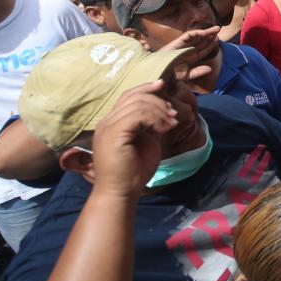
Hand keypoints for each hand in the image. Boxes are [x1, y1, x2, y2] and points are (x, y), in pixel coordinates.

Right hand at [91, 81, 178, 199]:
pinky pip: (137, 115)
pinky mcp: (113, 134)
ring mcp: (107, 127)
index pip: (128, 96)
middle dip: (158, 101)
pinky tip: (165, 128)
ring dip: (160, 111)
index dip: (146, 88)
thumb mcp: (146, 142)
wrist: (120, 193)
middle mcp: (106, 122)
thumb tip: (164, 111)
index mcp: (112, 122)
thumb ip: (150, 125)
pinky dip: (155, 118)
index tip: (163, 86)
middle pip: (133, 96)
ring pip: (137, 104)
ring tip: (172, 123)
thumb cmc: (133, 172)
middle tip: (173, 115)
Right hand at [159, 26, 221, 82]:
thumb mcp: (186, 75)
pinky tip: (205, 32)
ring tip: (216, 28)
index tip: (218, 41)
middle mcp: (187, 50)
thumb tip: (210, 69)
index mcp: (190, 57)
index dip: (210, 45)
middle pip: (201, 41)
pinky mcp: (178, 42)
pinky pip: (189, 35)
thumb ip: (197, 72)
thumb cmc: (169, 74)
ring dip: (206, 32)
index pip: (203, 50)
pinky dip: (197, 32)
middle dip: (210, 36)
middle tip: (219, 30)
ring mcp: (182, 45)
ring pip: (197, 37)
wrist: (158, 71)